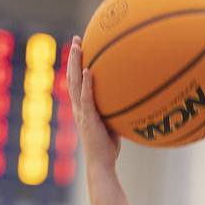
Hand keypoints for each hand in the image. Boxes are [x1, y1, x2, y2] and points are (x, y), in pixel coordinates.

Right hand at [66, 36, 120, 169]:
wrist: (101, 165)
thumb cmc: (108, 150)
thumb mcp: (113, 127)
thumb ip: (116, 113)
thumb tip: (131, 102)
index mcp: (82, 109)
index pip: (77, 83)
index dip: (76, 66)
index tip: (80, 50)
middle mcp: (78, 108)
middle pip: (72, 77)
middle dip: (73, 58)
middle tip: (76, 40)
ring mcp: (82, 113)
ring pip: (75, 83)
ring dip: (75, 64)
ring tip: (77, 47)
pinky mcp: (88, 119)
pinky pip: (86, 98)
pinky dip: (86, 84)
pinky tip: (88, 71)